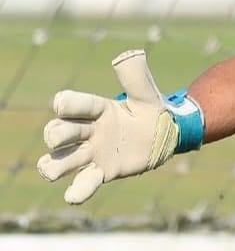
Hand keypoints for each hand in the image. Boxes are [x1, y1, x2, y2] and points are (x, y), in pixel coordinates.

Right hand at [37, 49, 179, 203]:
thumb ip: (137, 76)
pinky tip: (73, 196)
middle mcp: (88, 131)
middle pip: (58, 133)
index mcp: (97, 109)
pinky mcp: (100, 173)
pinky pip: (82, 184)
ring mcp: (91, 153)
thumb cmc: (152, 112)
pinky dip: (76, 191)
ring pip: (60, 160)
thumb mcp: (147, 94)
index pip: (74, 105)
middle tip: (62, 138)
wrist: (166, 136)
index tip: (62, 104)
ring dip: (53, 165)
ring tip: (51, 169)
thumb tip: (129, 54)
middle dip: (55, 134)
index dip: (66, 104)